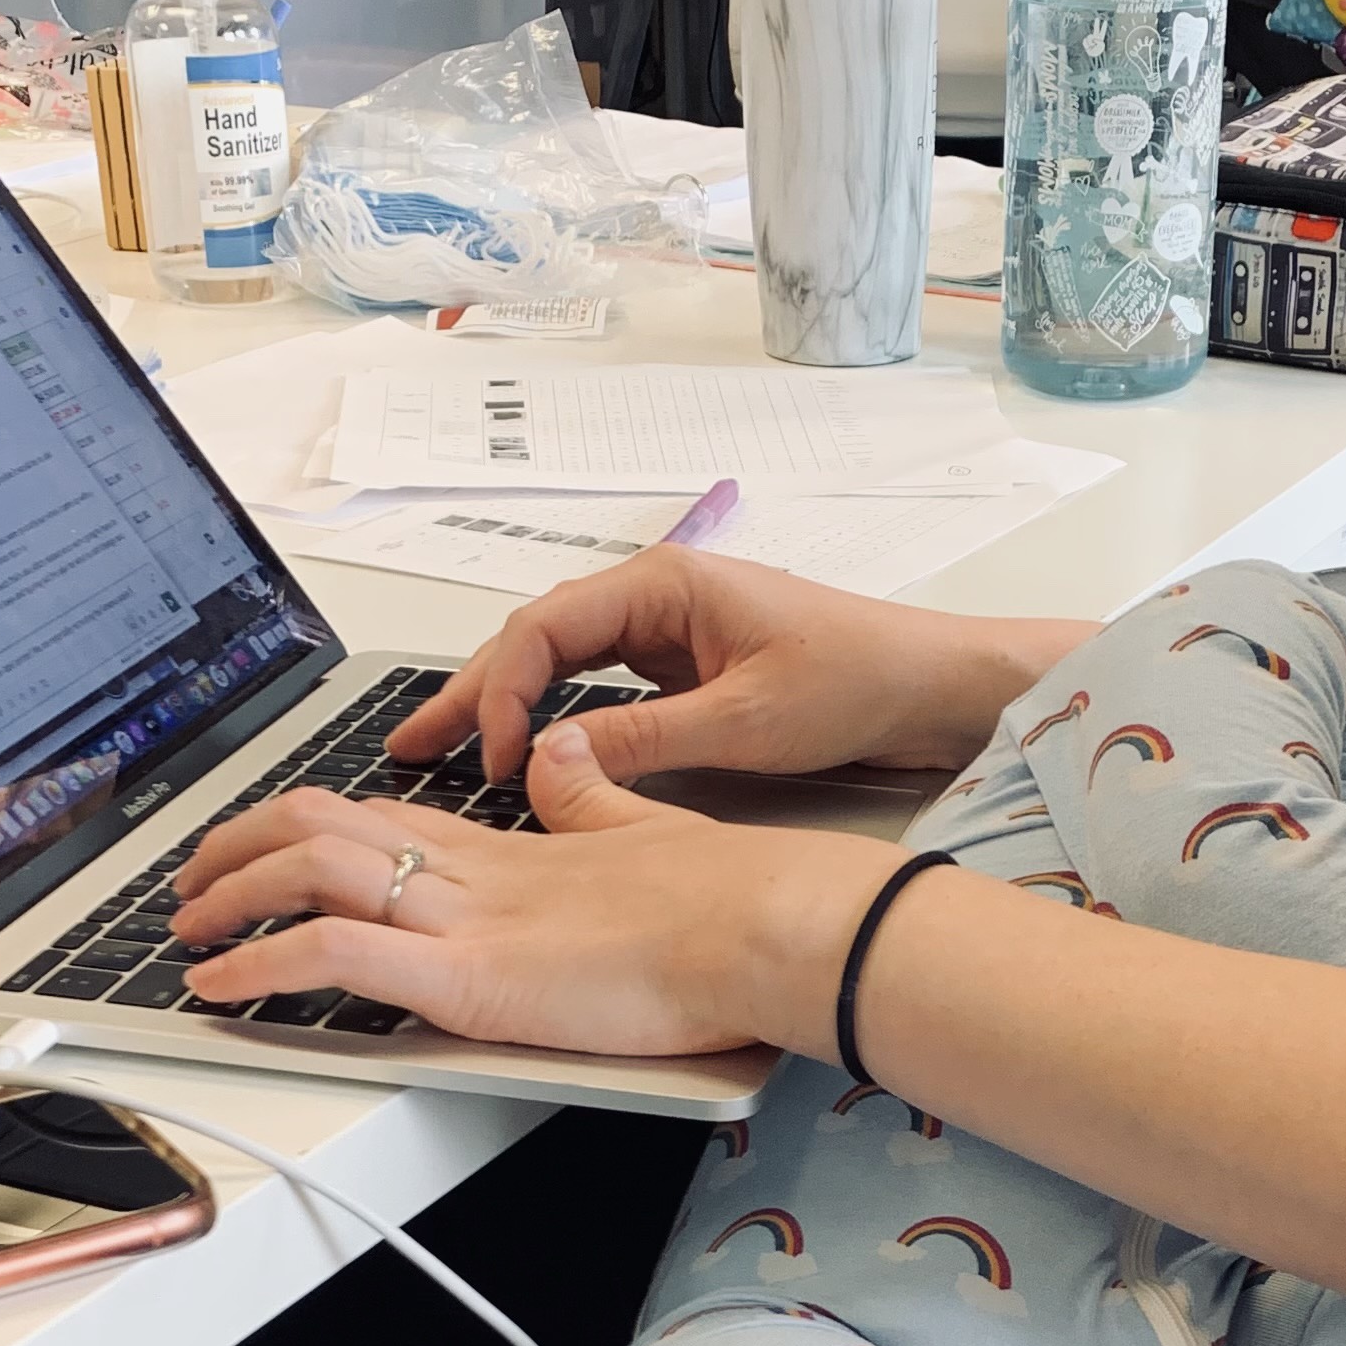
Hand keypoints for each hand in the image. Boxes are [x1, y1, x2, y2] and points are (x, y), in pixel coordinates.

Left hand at [168, 726, 893, 1057]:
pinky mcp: (467, 977)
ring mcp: (465, 918)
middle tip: (195, 880)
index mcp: (515, 847)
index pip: (383, 816)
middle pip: (319, 823)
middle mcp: (474, 870)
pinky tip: (217, 987)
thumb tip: (569, 769)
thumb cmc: (735, 902)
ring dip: (228, 896)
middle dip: (240, 845)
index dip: (308, 825)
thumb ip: (597, 808)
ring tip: (184, 930)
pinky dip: (258, 965)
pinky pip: (331, 955)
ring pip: (306, 870)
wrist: (770, 924)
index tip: (268, 843)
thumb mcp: (648, 843)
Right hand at [388, 552, 1089, 789]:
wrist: (933, 686)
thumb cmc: (859, 679)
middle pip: (536, 642)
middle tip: (411, 746)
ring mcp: (666, 633)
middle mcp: (654, 598)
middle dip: (472, 694)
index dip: (502, 693)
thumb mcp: (747, 718)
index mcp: (663, 584)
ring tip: (445, 752)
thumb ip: (645, 739)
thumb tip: (553, 762)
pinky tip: (524, 757)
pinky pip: (596, 691)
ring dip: (503, 708)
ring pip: (559, 666)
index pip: (544, 629)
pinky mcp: (682, 671)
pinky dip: (552, 722)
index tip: (493, 758)